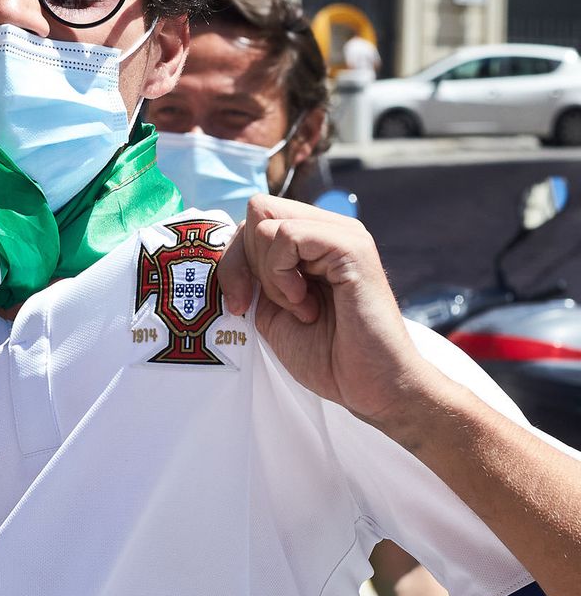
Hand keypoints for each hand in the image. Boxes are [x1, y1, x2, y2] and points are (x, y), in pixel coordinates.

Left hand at [217, 194, 436, 426]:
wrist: (368, 385)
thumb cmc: (324, 354)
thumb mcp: (269, 309)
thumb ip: (252, 274)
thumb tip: (226, 248)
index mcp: (309, 241)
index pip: (252, 219)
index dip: (233, 260)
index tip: (239, 304)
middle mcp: (326, 229)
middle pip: (256, 211)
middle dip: (246, 262)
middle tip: (276, 304)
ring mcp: (341, 233)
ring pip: (266, 224)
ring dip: (269, 275)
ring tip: (299, 307)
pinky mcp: (351, 245)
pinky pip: (288, 236)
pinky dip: (282, 275)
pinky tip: (304, 303)